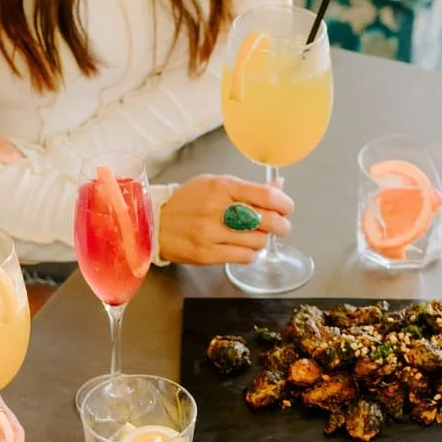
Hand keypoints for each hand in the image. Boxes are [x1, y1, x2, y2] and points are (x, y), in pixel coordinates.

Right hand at [158, 174, 294, 265]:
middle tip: (281, 227)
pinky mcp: (206, 254)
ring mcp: (211, 233)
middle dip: (280, 225)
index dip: (283, 203)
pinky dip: (250, 254)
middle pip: (265, 220)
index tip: (287, 208)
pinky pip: (243, 257)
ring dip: (262, 240)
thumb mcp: (213, 184)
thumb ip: (246, 188)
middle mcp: (217, 209)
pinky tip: (244, 248)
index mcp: (222, 187)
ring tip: (255, 237)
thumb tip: (279, 186)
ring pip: (256, 240)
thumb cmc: (187, 202)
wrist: (154, 223)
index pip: (265, 195)